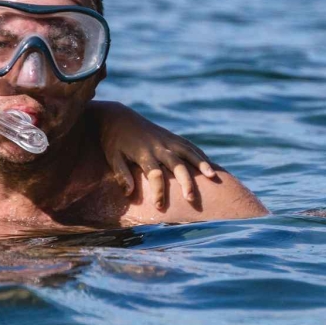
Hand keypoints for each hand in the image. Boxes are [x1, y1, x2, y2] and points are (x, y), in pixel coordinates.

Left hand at [95, 102, 218, 208]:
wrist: (117, 117)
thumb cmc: (113, 142)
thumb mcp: (113, 157)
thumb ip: (122, 174)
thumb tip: (129, 193)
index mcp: (143, 153)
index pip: (155, 175)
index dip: (158, 191)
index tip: (159, 207)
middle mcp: (158, 146)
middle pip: (176, 164)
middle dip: (185, 182)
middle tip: (191, 199)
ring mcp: (166, 140)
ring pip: (187, 152)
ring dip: (201, 164)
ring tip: (212, 177)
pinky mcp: (170, 136)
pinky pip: (188, 145)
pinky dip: (199, 155)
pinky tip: (209, 166)